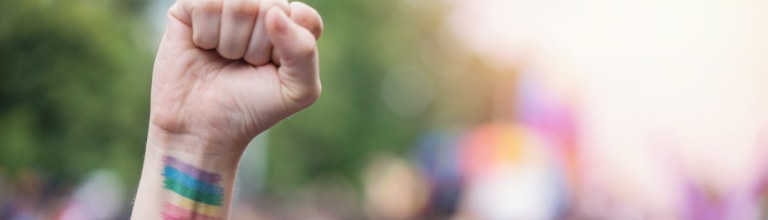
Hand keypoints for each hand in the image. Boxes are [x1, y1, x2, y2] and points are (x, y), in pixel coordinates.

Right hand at [149, 0, 323, 153]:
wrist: (202, 126)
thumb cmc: (252, 106)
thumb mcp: (298, 90)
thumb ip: (304, 50)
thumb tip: (274, 12)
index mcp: (291, 24)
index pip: (303, 16)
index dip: (289, 47)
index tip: (274, 68)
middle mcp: (260, 8)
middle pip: (271, 6)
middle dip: (257, 47)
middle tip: (244, 65)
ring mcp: (226, 4)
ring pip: (239, 3)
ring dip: (230, 42)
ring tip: (224, 57)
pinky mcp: (192, 5)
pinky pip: (206, 2)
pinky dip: (205, 34)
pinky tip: (203, 46)